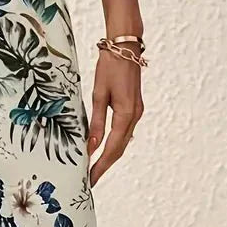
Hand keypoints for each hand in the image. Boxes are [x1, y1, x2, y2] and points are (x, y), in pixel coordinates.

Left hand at [86, 43, 143, 185]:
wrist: (125, 46)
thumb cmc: (110, 66)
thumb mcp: (98, 95)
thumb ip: (96, 122)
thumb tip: (91, 147)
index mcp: (126, 114)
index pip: (112, 147)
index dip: (101, 165)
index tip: (90, 178)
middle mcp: (135, 116)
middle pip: (120, 148)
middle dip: (105, 165)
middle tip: (91, 179)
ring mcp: (136, 112)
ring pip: (123, 142)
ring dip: (110, 156)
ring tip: (95, 167)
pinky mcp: (134, 108)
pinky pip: (125, 132)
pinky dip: (114, 144)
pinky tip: (105, 148)